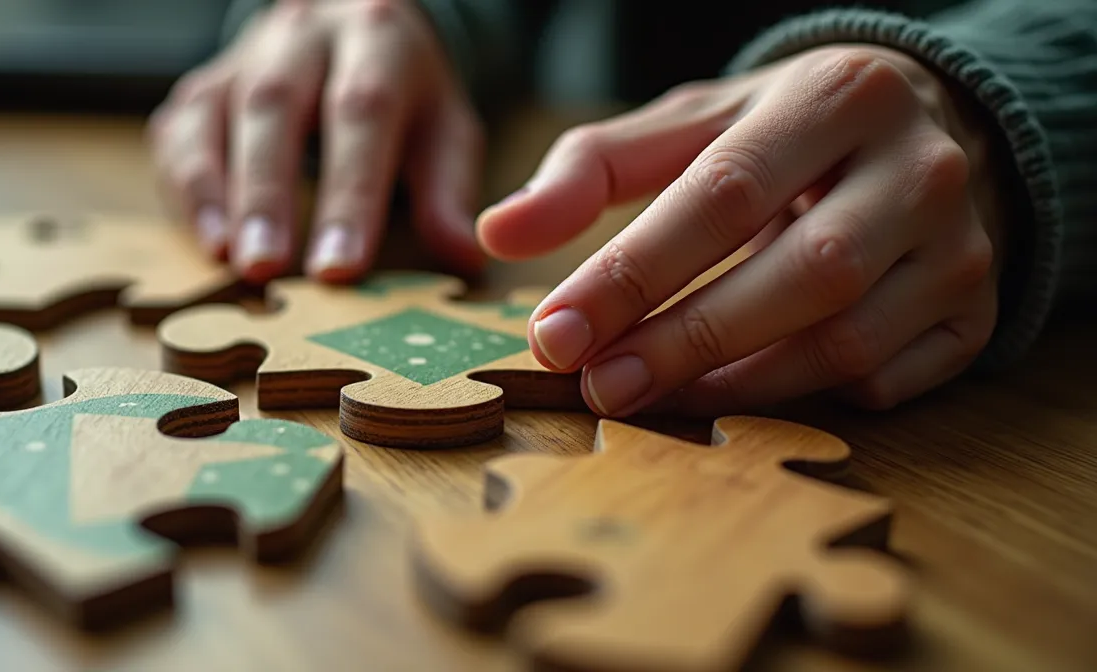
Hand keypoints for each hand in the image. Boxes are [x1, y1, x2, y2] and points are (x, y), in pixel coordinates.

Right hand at [150, 0, 485, 283]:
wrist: (351, 20)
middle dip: (268, 193)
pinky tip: (207, 239)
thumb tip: (466, 256)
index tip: (340, 269)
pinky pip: (179, 129)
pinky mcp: (204, 83)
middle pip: (275, 107)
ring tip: (228, 258)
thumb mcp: (444, 127)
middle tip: (266, 268)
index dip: (349, 194)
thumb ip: (448, 188)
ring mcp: (245, 55)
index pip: (360, 112)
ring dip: (214, 191)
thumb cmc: (402, 89)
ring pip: (216, 114)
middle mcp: (304, 34)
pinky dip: (187, 187)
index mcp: (377, 37)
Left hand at [479, 45, 1006, 415]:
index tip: (555, 333)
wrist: (925, 132)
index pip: (723, 195)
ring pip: (849, 340)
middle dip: (685, 342)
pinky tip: (744, 390)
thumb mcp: (689, 125)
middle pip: (799, 275)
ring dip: (739, 385)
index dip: (633, 274)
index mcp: (835, 98)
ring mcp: (963, 245)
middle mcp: (919, 167)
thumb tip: (497, 232)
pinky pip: (892, 378)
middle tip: (598, 386)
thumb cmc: (782, 134)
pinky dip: (811, 397)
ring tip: (653, 396)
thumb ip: (591, 169)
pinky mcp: (978, 310)